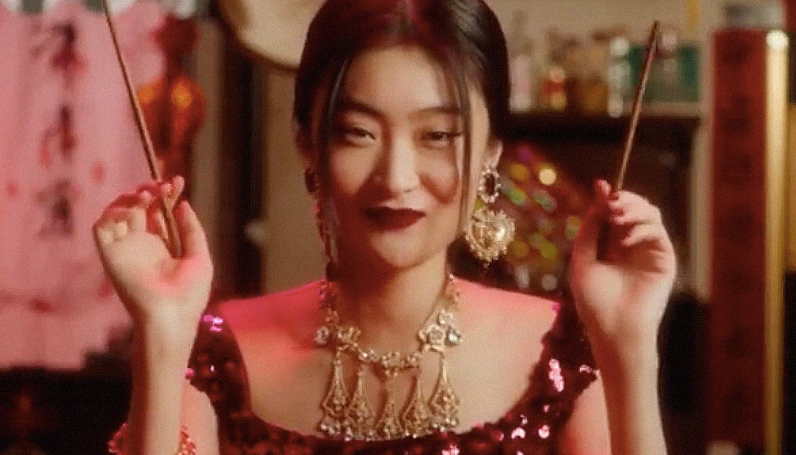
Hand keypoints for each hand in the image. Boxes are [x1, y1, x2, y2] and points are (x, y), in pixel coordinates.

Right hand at [93, 177, 212, 336]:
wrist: (171, 317)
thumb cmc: (190, 294)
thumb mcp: (199, 257)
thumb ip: (192, 230)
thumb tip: (183, 204)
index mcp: (163, 245)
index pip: (159, 211)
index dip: (167, 194)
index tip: (178, 181)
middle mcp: (142, 244)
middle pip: (139, 207)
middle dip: (149, 190)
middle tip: (162, 184)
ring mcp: (125, 249)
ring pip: (117, 212)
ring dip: (130, 197)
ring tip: (147, 194)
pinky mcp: (110, 256)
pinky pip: (101, 228)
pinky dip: (112, 212)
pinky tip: (133, 209)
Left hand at [570, 180, 675, 352]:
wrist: (614, 328)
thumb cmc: (594, 300)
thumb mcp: (582, 259)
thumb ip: (589, 230)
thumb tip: (598, 200)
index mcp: (611, 245)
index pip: (614, 213)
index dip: (608, 197)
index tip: (600, 185)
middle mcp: (632, 245)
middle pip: (635, 208)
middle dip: (623, 200)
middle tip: (612, 204)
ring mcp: (649, 251)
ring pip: (650, 214)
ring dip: (634, 209)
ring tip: (618, 218)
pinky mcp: (665, 259)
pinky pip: (658, 232)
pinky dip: (642, 228)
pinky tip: (626, 240)